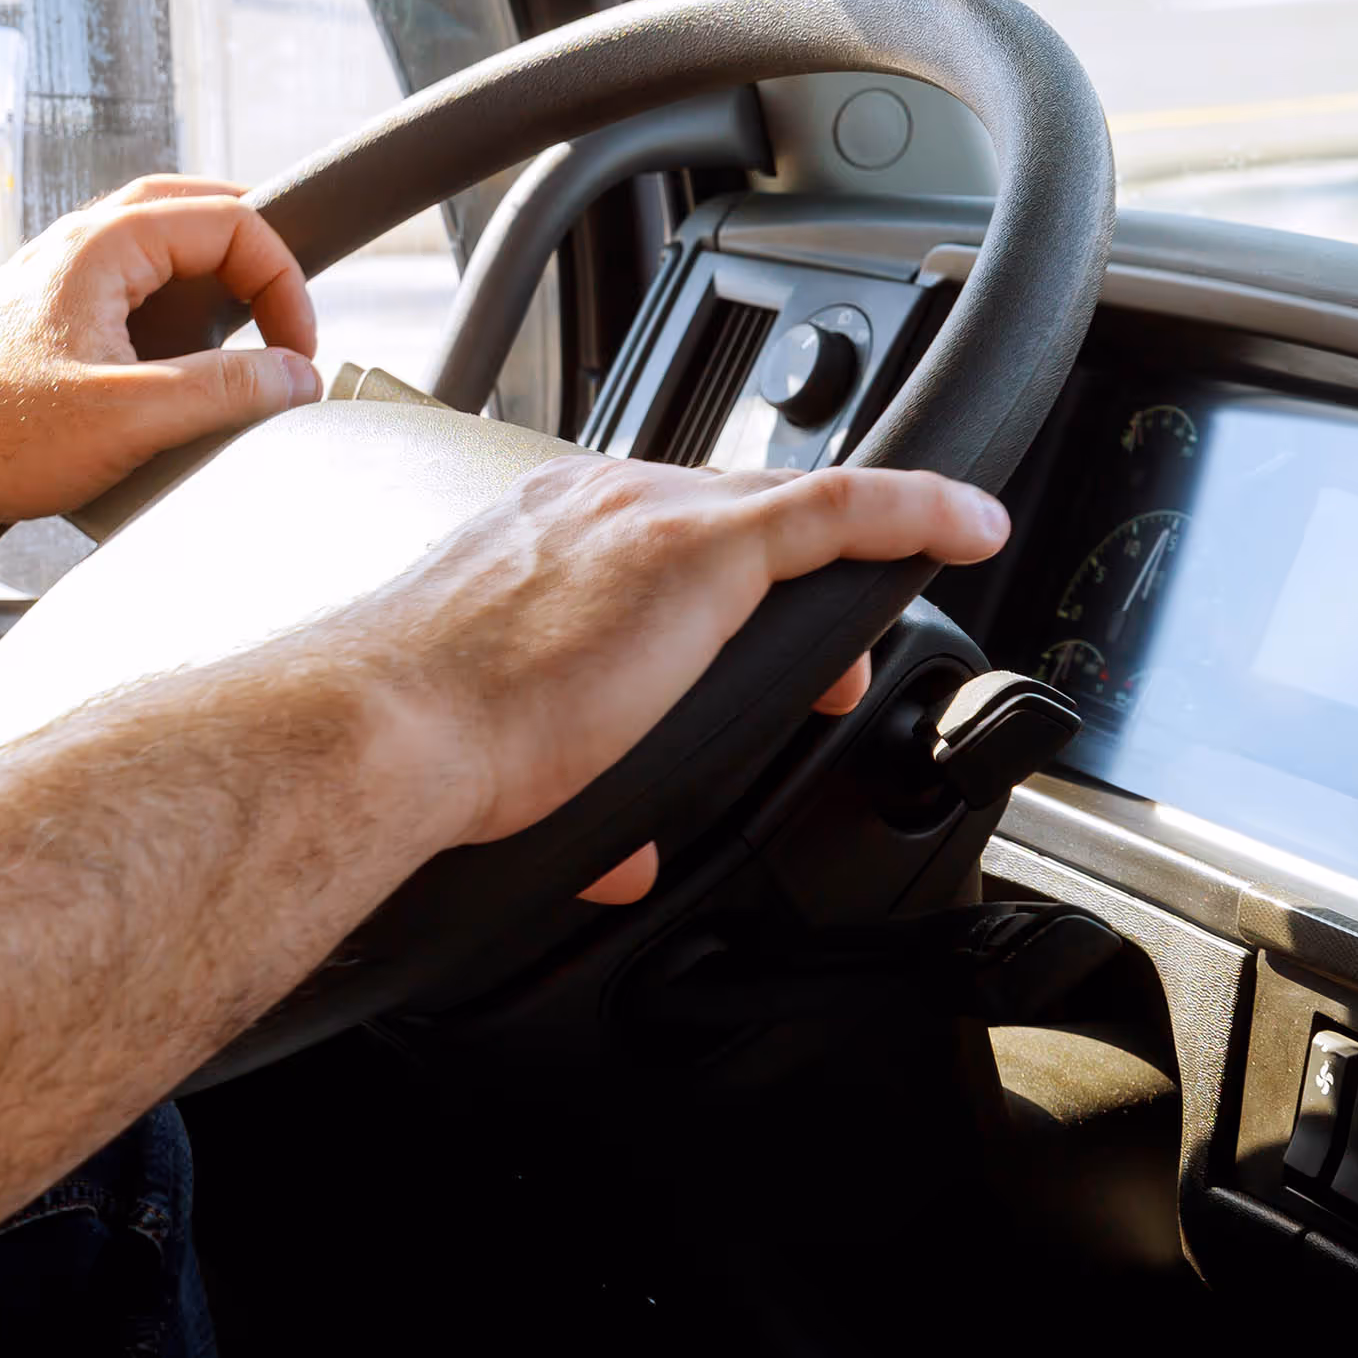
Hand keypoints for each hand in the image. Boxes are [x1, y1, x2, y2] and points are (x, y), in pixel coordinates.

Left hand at [0, 177, 322, 540]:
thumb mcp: (131, 417)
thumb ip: (226, 390)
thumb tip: (295, 378)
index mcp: (99, 248)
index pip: (229, 222)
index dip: (281, 283)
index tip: (296, 352)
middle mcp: (75, 250)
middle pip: (190, 209)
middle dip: (254, 254)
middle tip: (289, 308)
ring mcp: (57, 286)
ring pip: (156, 246)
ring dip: (212, 277)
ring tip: (249, 326)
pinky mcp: (47, 329)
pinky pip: (128, 292)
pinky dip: (174, 311)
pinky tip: (182, 365)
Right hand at [340, 456, 1009, 888]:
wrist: (387, 730)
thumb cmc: (418, 746)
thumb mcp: (515, 761)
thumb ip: (579, 794)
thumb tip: (620, 855)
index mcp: (536, 537)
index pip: (654, 535)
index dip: (711, 589)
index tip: (727, 639)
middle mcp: (593, 502)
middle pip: (730, 521)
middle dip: (780, 592)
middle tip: (819, 672)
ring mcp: (652, 516)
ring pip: (788, 514)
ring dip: (845, 571)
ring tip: (884, 629)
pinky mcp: (705, 545)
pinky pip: (843, 507)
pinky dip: (915, 511)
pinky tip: (970, 526)